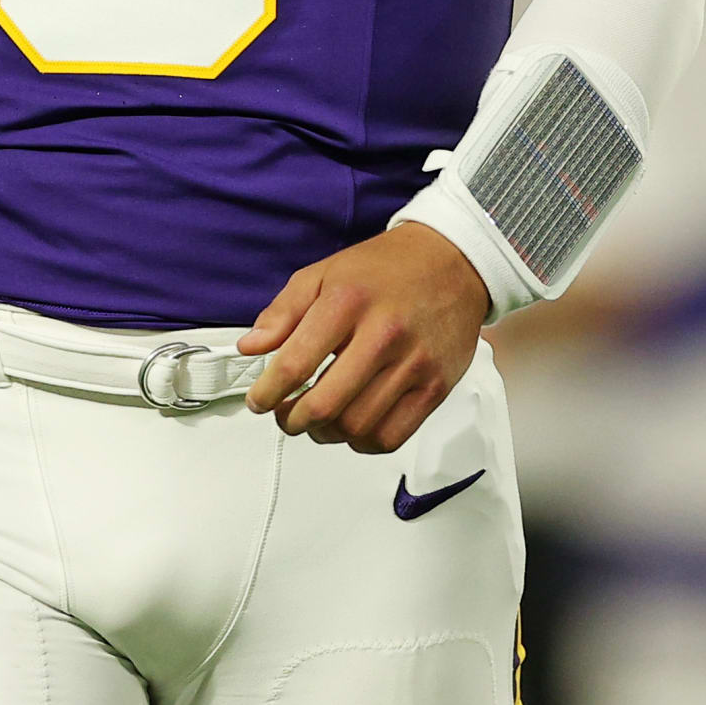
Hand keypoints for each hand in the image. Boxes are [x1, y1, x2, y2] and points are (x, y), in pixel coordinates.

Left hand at [238, 224, 488, 453]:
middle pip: (325, 404)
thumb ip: (283, 312)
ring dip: (326, 434)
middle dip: (292, 420)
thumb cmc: (387, 269)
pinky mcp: (436, 387)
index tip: (259, 400)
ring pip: (357, 427)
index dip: (267, 392)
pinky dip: (363, 442)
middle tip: (285, 416)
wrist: (452, 262)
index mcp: (348, 302)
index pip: (294, 363)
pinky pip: (391, 437)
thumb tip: (252, 346)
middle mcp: (383, 334)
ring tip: (317, 421)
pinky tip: (352, 425)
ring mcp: (414, 364)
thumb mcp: (325, 273)